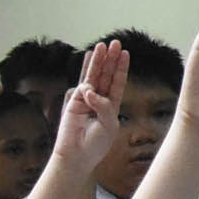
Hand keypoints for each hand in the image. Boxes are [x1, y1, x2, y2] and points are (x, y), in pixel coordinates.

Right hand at [54, 40, 129, 173]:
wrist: (77, 156)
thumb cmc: (96, 145)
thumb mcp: (110, 125)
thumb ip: (105, 106)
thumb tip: (91, 89)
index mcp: (111, 105)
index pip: (117, 82)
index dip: (121, 68)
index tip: (125, 53)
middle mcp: (98, 100)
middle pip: (105, 75)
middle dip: (110, 59)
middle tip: (114, 43)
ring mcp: (85, 100)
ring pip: (92, 77)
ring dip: (97, 62)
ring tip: (100, 46)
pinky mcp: (73, 103)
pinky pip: (80, 88)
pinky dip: (86, 84)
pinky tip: (89, 83)